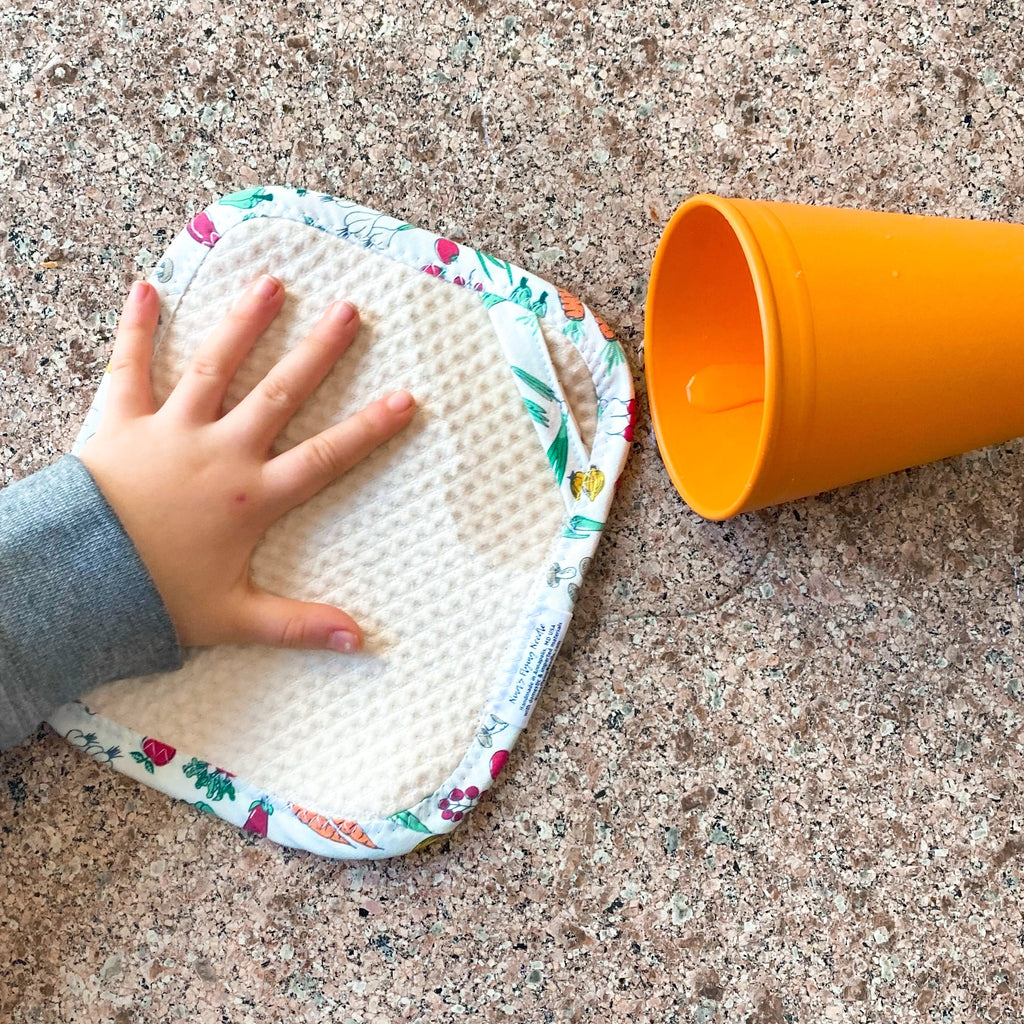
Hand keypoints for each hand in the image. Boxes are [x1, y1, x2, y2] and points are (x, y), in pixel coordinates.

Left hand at [80, 276, 415, 653]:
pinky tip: (147, 286)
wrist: (76, 584)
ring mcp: (172, 430)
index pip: (326, 457)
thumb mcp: (234, 618)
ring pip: (215, 368)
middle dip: (318, 351)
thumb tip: (361, 642)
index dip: (369, 428)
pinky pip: (130, 367)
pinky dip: (137, 328)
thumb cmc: (153, 599)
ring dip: (245, 324)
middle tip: (348, 311)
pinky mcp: (122, 421)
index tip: (405, 398)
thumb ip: (299, 625)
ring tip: (271, 284)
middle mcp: (221, 452)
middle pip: (280, 394)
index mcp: (252, 498)